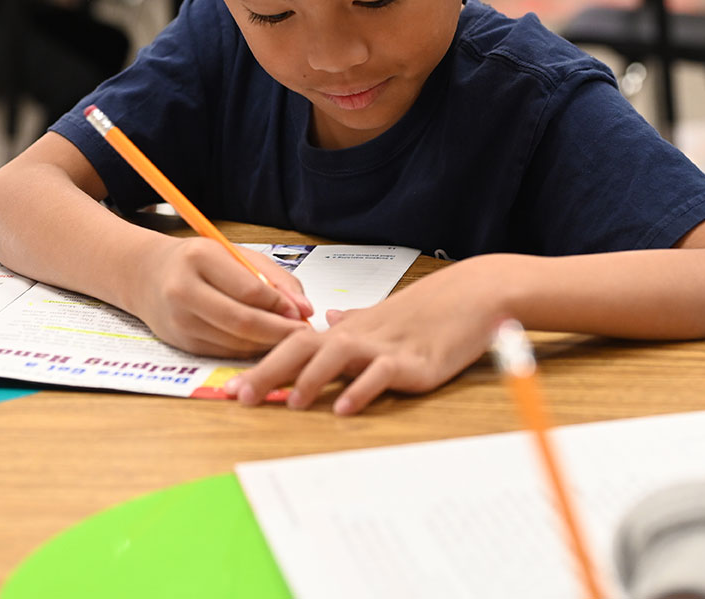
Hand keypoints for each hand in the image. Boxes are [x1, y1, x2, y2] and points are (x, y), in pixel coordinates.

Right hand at [130, 237, 314, 357]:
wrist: (146, 274)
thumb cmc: (198, 260)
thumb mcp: (236, 254)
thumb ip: (274, 278)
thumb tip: (304, 310)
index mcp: (199, 258)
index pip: (249, 290)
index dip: (281, 305)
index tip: (302, 312)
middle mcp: (184, 290)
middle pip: (243, 322)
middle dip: (279, 332)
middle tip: (303, 335)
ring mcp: (180, 320)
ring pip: (236, 342)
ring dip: (267, 344)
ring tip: (287, 338)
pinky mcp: (181, 343)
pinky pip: (225, 352)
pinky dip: (249, 351)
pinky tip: (262, 343)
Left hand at [226, 257, 504, 414]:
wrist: (473, 296)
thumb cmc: (429, 310)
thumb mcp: (384, 316)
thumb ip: (354, 322)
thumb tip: (329, 321)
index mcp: (348, 330)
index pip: (294, 343)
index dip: (261, 364)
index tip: (232, 388)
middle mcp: (358, 336)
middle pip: (303, 348)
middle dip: (269, 372)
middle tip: (239, 396)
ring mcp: (385, 347)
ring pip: (336, 356)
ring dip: (309, 379)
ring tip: (288, 402)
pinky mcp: (412, 362)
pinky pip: (381, 374)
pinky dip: (360, 390)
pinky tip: (344, 408)